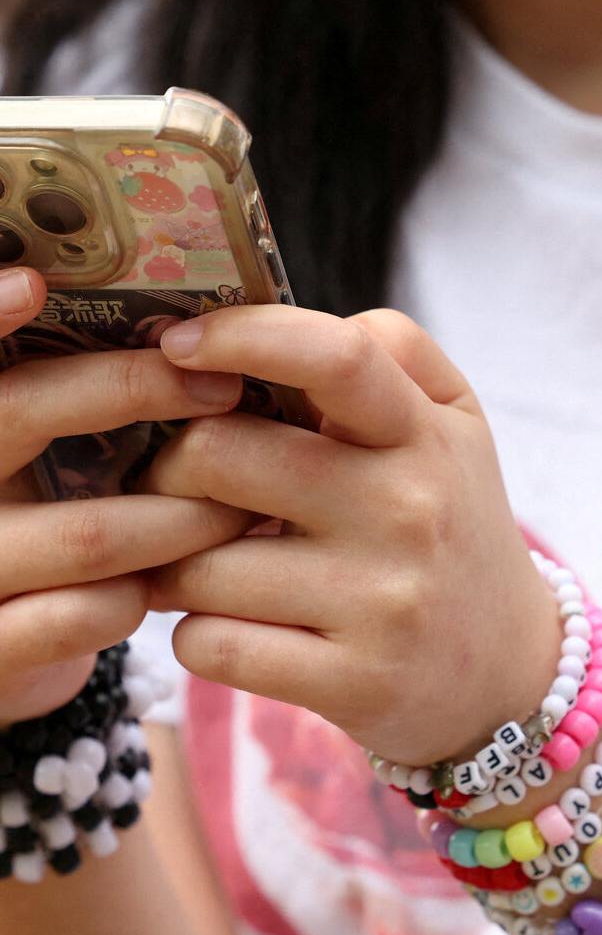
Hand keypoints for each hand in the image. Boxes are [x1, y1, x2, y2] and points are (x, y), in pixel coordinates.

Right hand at [0, 267, 250, 724]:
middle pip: (23, 412)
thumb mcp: (35, 458)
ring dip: (183, 516)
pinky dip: (149, 592)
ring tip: (243, 505)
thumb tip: (188, 338)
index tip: (35, 283)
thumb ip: (76, 406)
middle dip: (133, 390)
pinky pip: (89, 615)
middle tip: (223, 386)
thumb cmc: (41, 530)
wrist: (5, 651)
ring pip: (89, 532)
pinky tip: (179, 581)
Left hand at [147, 304, 557, 764]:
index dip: (240, 335)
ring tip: (198, 563)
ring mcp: (382, 602)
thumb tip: (284, 327)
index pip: (334, 357)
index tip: (175, 345)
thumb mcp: (453, 424)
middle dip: (168, 468)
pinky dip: (195, 633)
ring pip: (198, 566)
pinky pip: (212, 645)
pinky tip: (225, 624)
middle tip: (173, 484)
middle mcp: (407, 510)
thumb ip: (391, 350)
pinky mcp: (353, 682)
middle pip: (220, 457)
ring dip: (173, 563)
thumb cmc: (452, 523)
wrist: (509, 669)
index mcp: (422, 435)